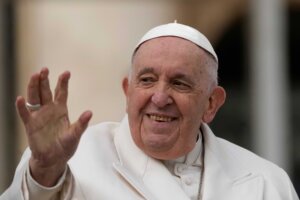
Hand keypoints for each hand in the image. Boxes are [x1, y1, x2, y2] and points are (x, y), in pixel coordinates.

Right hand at [15, 67, 91, 185]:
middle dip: (45, 80)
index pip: (61, 92)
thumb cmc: (65, 146)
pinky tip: (20, 99)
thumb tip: (89, 112)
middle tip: (44, 69)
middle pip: (45, 91)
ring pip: (34, 98)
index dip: (63, 82)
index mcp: (61, 110)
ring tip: (34, 76)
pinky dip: (22, 107)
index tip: (66, 73)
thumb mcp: (75, 135)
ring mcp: (39, 116)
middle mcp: (49, 110)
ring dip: (34, 87)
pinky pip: (25, 114)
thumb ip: (81, 124)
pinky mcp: (30, 125)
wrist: (54, 159)